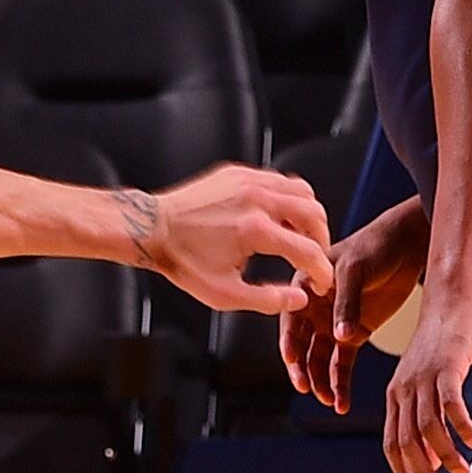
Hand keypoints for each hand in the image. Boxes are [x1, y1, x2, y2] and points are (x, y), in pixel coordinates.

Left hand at [133, 163, 333, 313]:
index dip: (321, 271)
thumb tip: (298, 299)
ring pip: (302, 192)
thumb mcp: (222, 293)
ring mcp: (249, 181)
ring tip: (299, 236)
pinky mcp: (240, 173)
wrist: (151, 228)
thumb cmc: (181, 261)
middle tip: (313, 256)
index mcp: (255, 230)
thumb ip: (266, 299)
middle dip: (321, 239)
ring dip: (309, 215)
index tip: (320, 282)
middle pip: (314, 214)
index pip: (308, 250)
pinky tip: (277, 217)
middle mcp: (257, 200)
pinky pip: (279, 181)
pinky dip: (288, 199)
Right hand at [280, 197, 426, 415]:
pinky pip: (342, 365)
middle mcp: (313, 311)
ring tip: (329, 401)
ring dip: (321, 383)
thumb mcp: (355, 270)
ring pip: (319, 362)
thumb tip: (339, 338)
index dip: (289, 342)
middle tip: (307, 388)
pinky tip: (342, 402)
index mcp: (304, 290)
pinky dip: (340, 383)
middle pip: (301, 348)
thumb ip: (346, 304)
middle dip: (303, 370)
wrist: (407, 243)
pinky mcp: (354, 335)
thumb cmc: (375, 246)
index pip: (290, 321)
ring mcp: (332, 325)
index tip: (292, 360)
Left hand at [387, 286, 471, 472]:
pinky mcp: (446, 368)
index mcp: (395, 398)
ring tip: (463, 471)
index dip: (403, 472)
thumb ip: (425, 414)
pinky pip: (450, 403)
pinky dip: (461, 425)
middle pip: (407, 443)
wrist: (448, 303)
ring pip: (428, 427)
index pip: (391, 445)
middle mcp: (403, 392)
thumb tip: (432, 452)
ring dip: (445, 454)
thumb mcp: (426, 382)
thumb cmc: (441, 347)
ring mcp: (423, 379)